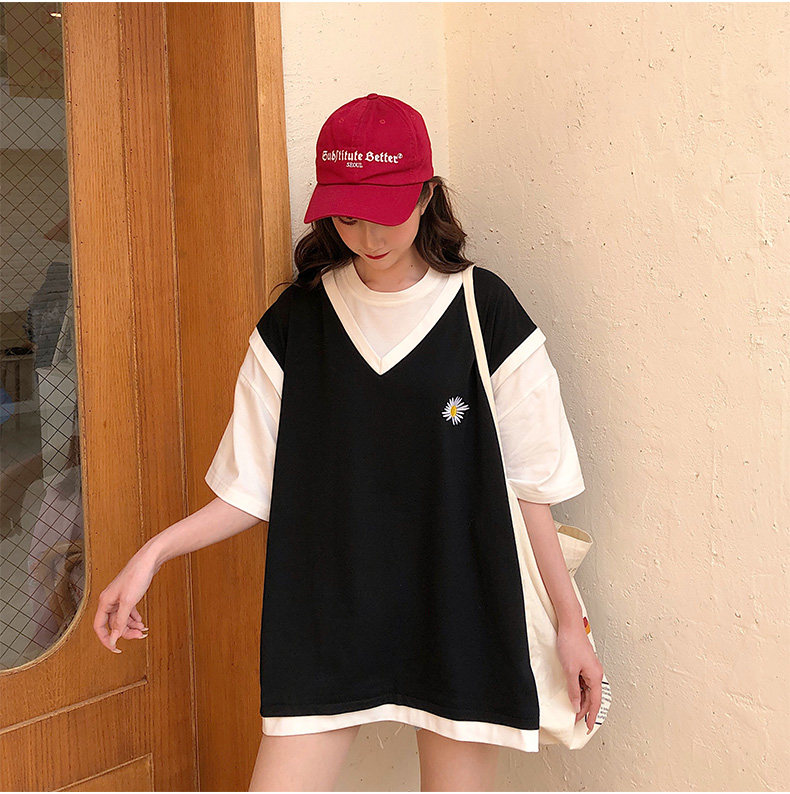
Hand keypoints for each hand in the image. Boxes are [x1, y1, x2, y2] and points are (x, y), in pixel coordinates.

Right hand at [93, 546, 157, 652]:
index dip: (106, 639)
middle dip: (125, 632)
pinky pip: (128, 612)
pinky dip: (134, 618)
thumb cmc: (137, 576)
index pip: (99, 627)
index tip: (117, 649)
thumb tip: (114, 638)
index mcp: (105, 602)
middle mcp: (110, 600)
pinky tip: (141, 621)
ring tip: (143, 629)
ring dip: (131, 626)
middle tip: (140, 635)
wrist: (149, 560)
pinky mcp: (128, 595)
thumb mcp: (128, 601)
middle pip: (113, 624)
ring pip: (121, 619)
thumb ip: (120, 621)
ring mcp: (119, 598)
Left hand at [556, 618, 603, 733]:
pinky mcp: (585, 662)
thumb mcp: (570, 670)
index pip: (595, 702)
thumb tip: (577, 705)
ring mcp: (590, 667)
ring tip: (573, 709)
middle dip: (585, 710)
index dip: (591, 716)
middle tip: (576, 721)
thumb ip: (573, 690)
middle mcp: (595, 673)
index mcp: (595, 676)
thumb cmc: (571, 643)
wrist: (569, 625)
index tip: (587, 727)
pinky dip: (579, 689)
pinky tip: (573, 693)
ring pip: (588, 689)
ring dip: (581, 699)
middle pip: (592, 697)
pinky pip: (584, 681)